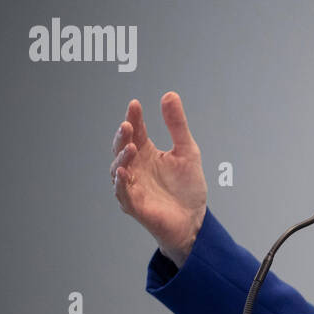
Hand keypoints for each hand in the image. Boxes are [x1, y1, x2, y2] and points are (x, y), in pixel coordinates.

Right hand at [110, 92, 206, 266]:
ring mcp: (132, 186)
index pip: (136, 131)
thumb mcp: (187, 151)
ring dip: (122, 157)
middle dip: (123, 136)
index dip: (134, 118)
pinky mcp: (134, 205)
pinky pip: (122, 193)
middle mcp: (135, 168)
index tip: (135, 104)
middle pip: (122, 148)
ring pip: (118, 169)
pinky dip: (121, 182)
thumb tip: (169, 94)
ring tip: (131, 145)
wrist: (194, 219)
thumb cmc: (187, 187)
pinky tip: (124, 171)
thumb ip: (177, 125)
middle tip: (128, 124)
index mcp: (146, 153)